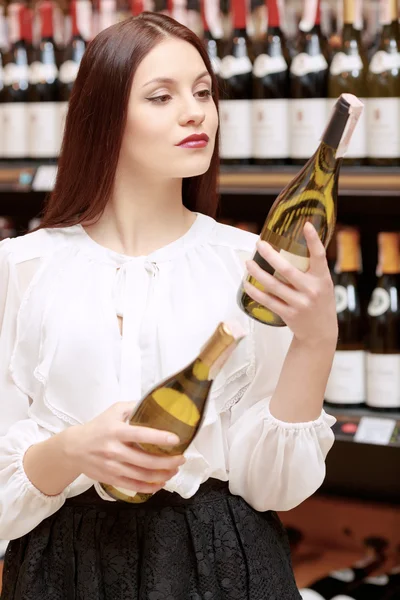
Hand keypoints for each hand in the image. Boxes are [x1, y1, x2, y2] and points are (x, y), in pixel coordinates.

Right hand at [66, 401, 185, 493]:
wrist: (73, 448)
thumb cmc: (98, 427)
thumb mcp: (114, 411)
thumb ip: (134, 407)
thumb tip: (156, 403)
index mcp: (116, 431)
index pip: (141, 435)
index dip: (160, 438)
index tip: (176, 439)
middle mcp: (114, 450)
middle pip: (145, 460)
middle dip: (167, 461)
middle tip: (181, 458)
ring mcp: (112, 466)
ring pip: (142, 475)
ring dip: (162, 475)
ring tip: (174, 470)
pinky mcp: (111, 479)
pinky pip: (133, 485)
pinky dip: (149, 487)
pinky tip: (160, 483)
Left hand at [244, 222, 337, 345]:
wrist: (321, 333)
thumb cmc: (320, 302)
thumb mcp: (323, 284)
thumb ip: (312, 269)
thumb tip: (296, 245)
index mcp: (322, 279)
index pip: (320, 256)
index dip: (314, 240)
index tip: (306, 225)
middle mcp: (311, 290)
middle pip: (287, 270)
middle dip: (270, 255)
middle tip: (259, 244)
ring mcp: (299, 303)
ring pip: (273, 285)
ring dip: (257, 272)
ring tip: (248, 262)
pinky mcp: (288, 314)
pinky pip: (268, 301)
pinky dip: (255, 292)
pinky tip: (247, 284)